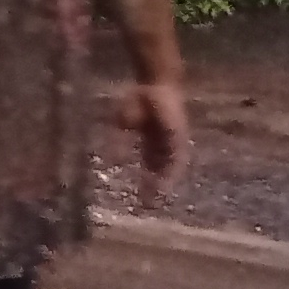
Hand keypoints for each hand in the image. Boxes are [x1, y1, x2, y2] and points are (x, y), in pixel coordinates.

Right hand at [118, 81, 191, 206]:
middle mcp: (164, 145)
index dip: (143, 180)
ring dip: (164, 183)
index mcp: (151, 142)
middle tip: (146, 204)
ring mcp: (174, 142)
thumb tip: (109, 159)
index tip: (136, 195)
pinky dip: (172, 172)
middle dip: (154, 187)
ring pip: (170, 168)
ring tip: (156, 197)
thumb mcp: (123, 122)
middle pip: (161, 171)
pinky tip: (166, 183)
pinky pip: (177, 159)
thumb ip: (118, 140)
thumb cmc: (139, 99)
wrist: (155, 83)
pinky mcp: (179, 138)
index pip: (148, 166)